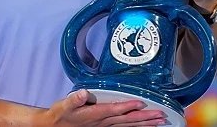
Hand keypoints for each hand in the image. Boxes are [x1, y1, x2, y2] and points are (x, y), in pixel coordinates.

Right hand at [40, 89, 166, 125]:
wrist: (55, 126)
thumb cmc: (61, 114)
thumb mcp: (64, 105)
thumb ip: (75, 99)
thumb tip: (82, 92)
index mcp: (95, 115)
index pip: (115, 110)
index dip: (128, 107)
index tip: (141, 103)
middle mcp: (103, 122)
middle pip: (128, 121)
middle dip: (145, 118)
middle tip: (161, 116)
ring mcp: (105, 126)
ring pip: (129, 126)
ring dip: (145, 124)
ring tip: (160, 121)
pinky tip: (146, 126)